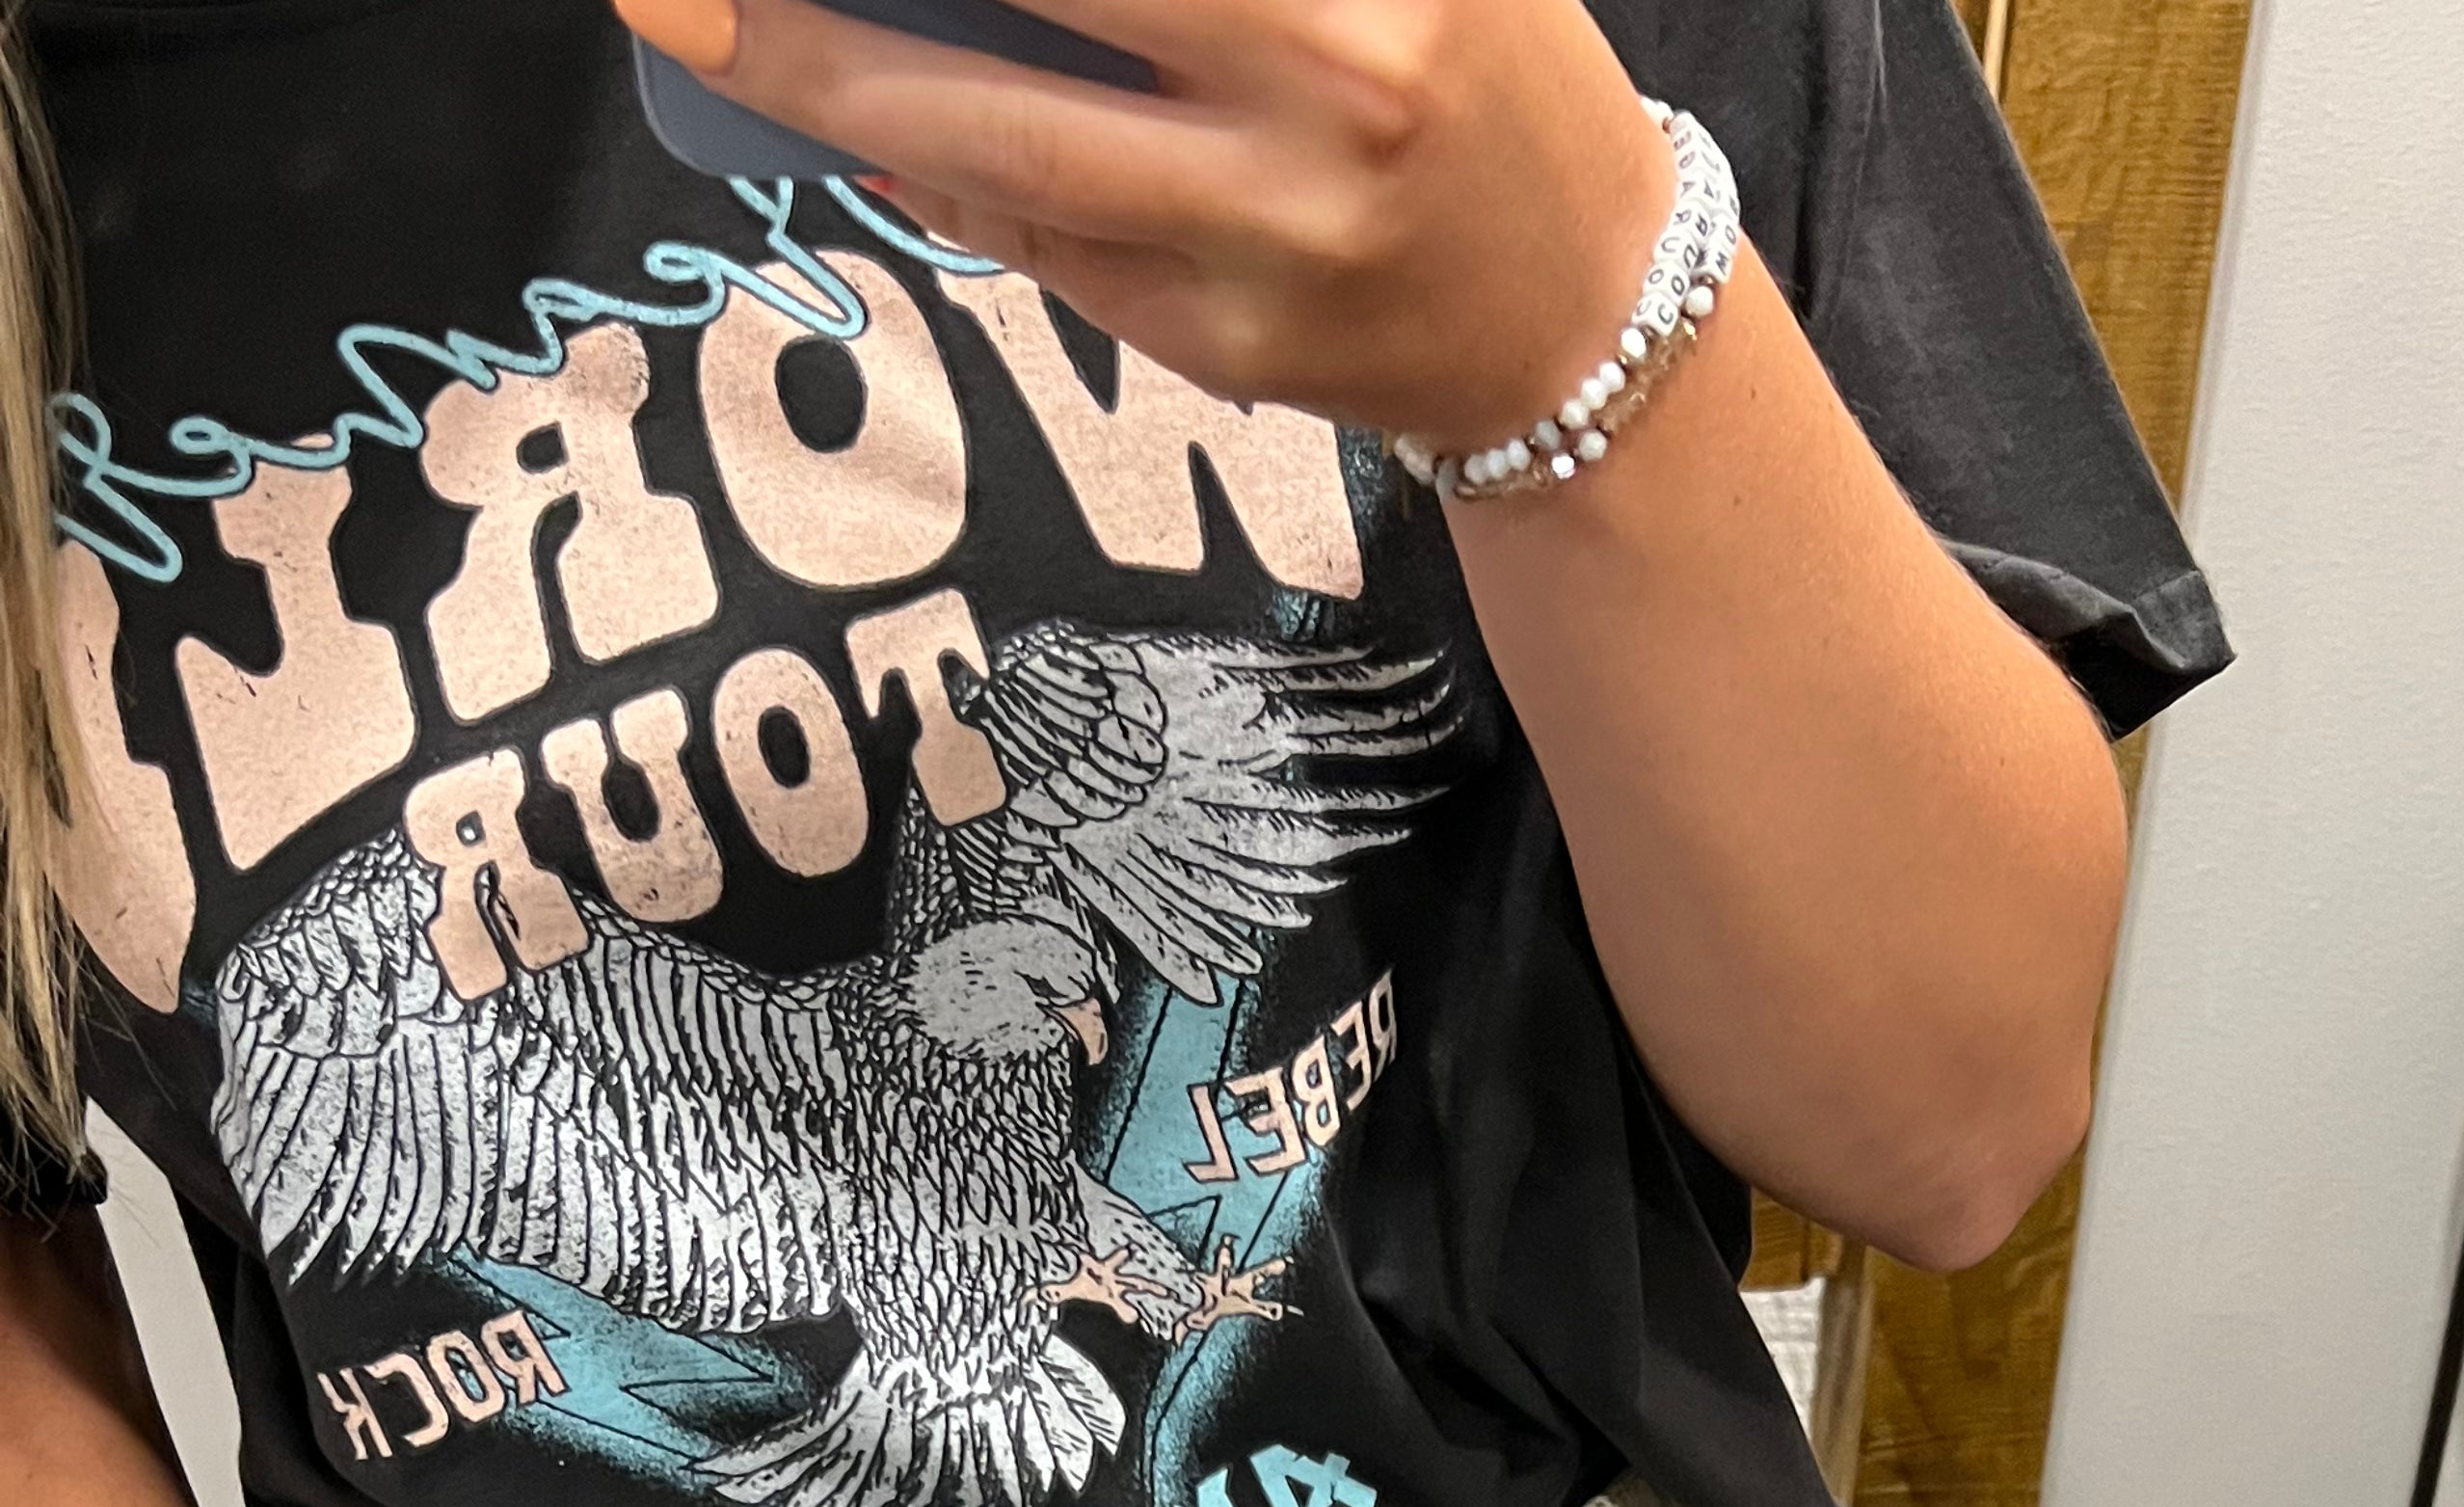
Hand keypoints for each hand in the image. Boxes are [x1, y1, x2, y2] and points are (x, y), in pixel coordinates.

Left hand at [613, 0, 1678, 451]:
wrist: (1588, 309)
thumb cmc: (1474, 68)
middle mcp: (1322, 93)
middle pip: (1029, 4)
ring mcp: (1264, 238)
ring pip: (999, 143)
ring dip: (829, 79)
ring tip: (706, 24)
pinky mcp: (1222, 345)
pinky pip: (1043, 241)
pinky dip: (944, 171)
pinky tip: (870, 126)